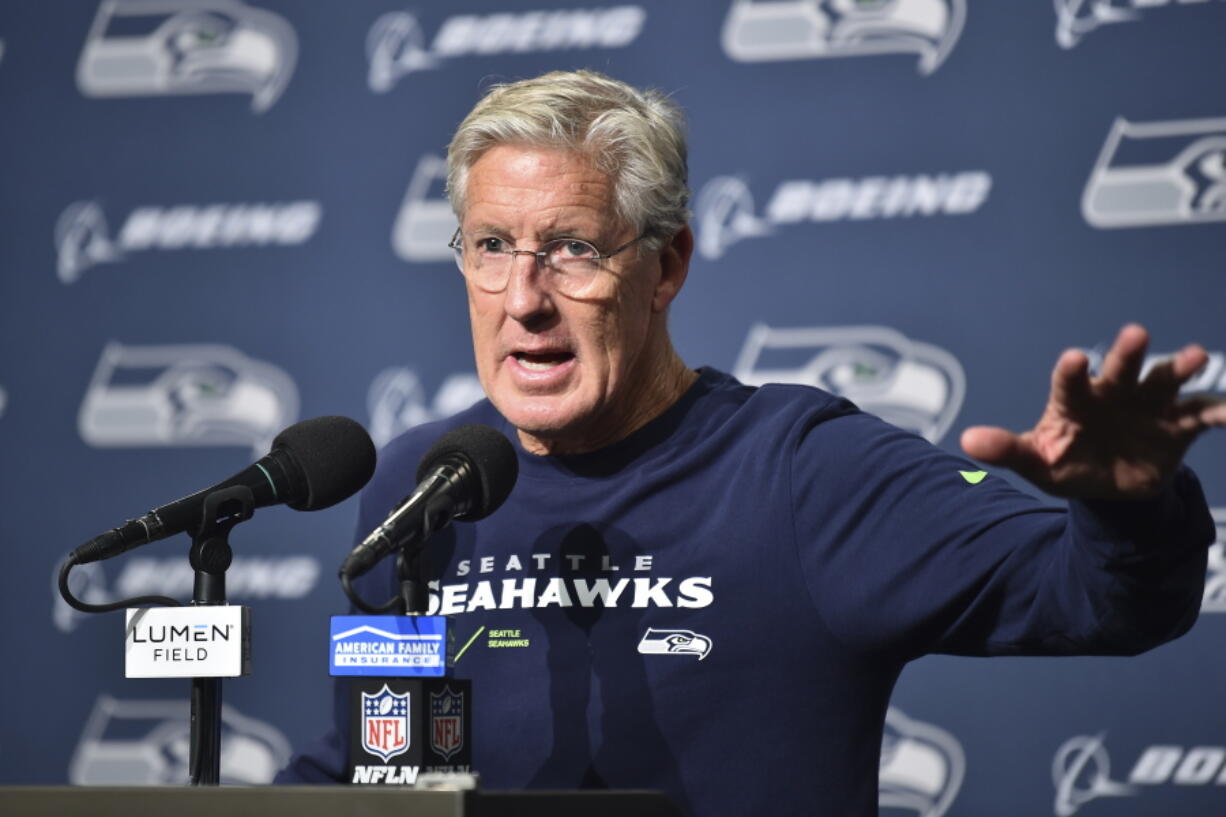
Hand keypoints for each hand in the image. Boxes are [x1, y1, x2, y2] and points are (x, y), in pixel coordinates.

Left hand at [960, 324, 1225, 498]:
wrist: (1108, 483)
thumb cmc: (1066, 462)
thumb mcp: (1036, 461)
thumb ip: (1006, 449)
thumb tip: (967, 440)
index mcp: (1076, 400)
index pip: (1071, 383)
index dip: (1072, 372)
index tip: (1073, 359)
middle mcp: (1114, 394)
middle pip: (1121, 369)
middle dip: (1129, 353)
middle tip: (1136, 334)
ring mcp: (1149, 407)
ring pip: (1165, 382)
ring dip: (1179, 369)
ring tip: (1195, 356)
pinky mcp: (1179, 427)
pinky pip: (1203, 416)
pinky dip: (1220, 412)